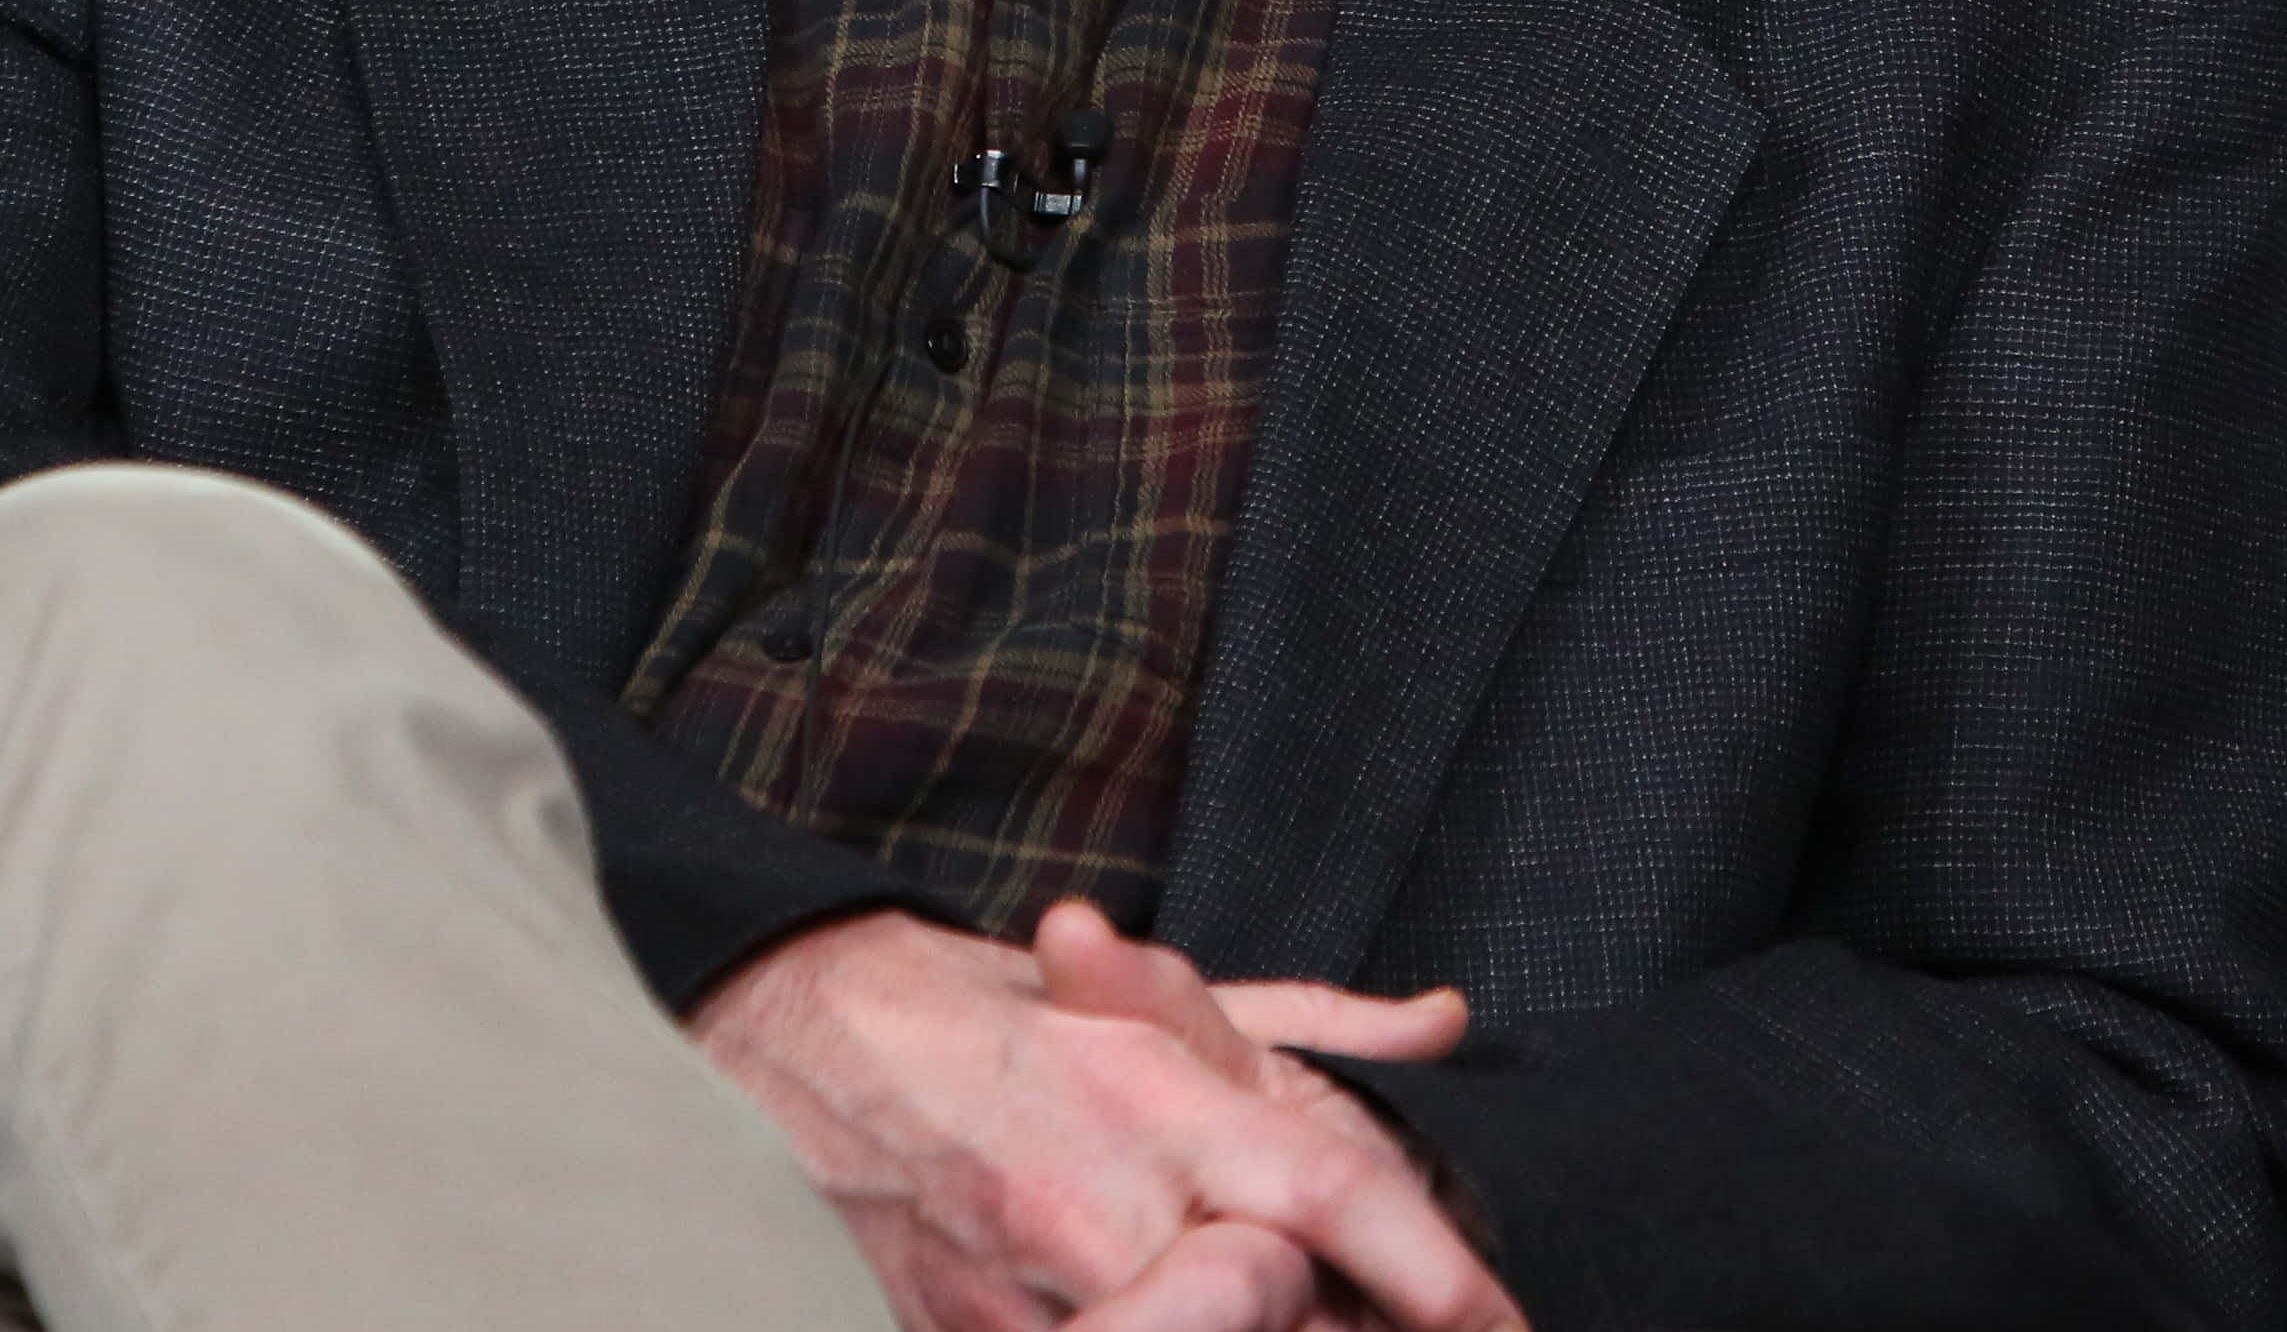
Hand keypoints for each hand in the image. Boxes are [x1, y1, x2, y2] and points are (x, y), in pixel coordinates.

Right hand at [688, 906, 1518, 1331]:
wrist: (786, 1033)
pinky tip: (1169, 1315)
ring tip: (1285, 1313)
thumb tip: (1443, 1023)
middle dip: (1333, 1322)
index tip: (1500, 1320)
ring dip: (1245, 1326)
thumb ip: (1308, 1020)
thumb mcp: (1145, 989)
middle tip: (1396, 1318)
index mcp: (1152, 1091)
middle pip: (1273, 1304)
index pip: (1326, 1186)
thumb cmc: (974, 1009)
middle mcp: (1097, 1193)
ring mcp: (1024, 1290)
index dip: (1432, 1268)